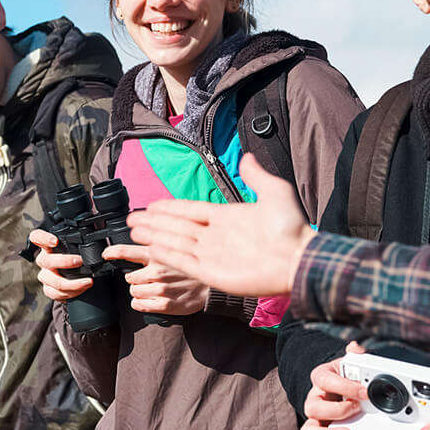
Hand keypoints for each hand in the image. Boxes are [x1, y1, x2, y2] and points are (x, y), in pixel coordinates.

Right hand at [31, 228, 93, 301]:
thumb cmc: (77, 259)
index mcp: (49, 247)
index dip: (42, 238)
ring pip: (52, 280)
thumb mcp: (78, 246)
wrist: (76, 279)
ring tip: (87, 281)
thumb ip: (83, 237)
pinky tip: (82, 289)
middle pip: (46, 260)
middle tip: (80, 261)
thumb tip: (97, 222)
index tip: (55, 241)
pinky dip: (71, 292)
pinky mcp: (49, 289)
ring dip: (72, 282)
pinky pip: (56, 293)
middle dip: (64, 261)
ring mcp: (45, 275)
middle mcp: (44, 260)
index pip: (37, 237)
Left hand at [104, 243, 209, 315]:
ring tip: (152, 289)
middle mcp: (158, 270)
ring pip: (133, 292)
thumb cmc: (193, 269)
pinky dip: (141, 303)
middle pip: (129, 278)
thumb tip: (141, 245)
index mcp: (159, 254)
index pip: (127, 251)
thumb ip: (158, 248)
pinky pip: (139, 305)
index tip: (106, 254)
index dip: (113, 252)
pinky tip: (151, 299)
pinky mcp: (165, 304)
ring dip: (139, 292)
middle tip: (149, 279)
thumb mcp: (175, 251)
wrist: (212, 287)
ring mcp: (161, 288)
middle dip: (135, 279)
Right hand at [128, 153, 315, 295]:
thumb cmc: (291, 227)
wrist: (298, 257)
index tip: (151, 205)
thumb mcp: (274, 192)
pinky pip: (183, 261)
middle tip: (131, 219)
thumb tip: (248, 156)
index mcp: (226, 217)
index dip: (170, 208)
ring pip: (175, 242)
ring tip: (132, 231)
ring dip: (154, 236)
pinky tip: (150, 247)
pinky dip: (166, 254)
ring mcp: (213, 255)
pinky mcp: (212, 273)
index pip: (190, 210)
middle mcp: (216, 235)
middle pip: (177, 227)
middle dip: (154, 222)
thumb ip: (256, 176)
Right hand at [299, 342, 367, 429]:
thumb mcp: (352, 363)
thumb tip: (355, 348)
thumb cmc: (348, 376)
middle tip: (357, 409)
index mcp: (321, 377)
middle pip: (313, 407)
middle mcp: (314, 398)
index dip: (344, 387)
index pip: (324, 380)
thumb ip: (356, 355)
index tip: (365, 392)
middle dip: (337, 410)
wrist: (345, 390)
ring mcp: (316, 418)